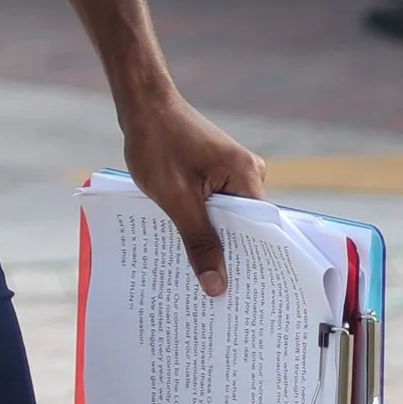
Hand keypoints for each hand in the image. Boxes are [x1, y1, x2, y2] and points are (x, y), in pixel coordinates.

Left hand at [119, 86, 266, 296]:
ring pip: (225, 220)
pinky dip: (200, 226)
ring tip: (200, 284)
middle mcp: (246, 174)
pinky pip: (213, 208)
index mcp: (247, 176)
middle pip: (244, 229)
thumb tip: (217, 286)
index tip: (244, 300)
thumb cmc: (157, 143)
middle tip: (218, 301)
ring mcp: (230, 173)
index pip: (261, 232)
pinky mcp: (213, 172)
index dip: (251, 265)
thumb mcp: (176, 198)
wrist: (141, 102)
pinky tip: (186, 251)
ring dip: (211, 244)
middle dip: (229, 260)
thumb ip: (199, 241)